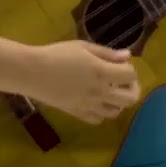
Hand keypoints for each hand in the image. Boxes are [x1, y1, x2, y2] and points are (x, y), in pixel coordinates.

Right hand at [24, 40, 140, 124]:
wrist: (32, 72)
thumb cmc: (57, 54)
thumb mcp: (83, 47)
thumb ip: (107, 54)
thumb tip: (127, 56)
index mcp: (101, 72)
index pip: (130, 75)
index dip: (130, 69)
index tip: (121, 64)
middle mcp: (99, 92)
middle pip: (131, 99)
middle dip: (132, 88)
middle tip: (123, 81)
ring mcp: (89, 105)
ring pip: (116, 112)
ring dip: (118, 101)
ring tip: (110, 91)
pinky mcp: (77, 113)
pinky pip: (98, 120)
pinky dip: (102, 112)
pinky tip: (96, 101)